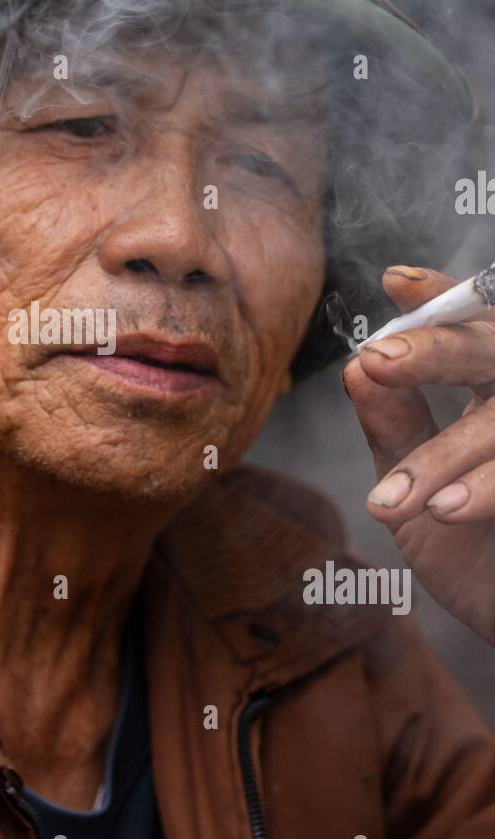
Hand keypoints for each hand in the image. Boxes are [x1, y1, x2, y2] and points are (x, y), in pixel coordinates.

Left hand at [343, 265, 494, 645]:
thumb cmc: (472, 557)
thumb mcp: (415, 490)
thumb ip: (393, 430)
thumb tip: (357, 369)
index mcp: (492, 393)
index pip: (472, 326)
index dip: (443, 298)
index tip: (396, 281)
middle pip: (494, 350)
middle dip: (438, 350)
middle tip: (379, 360)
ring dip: (443, 455)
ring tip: (387, 497)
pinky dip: (484, 489)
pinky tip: (443, 509)